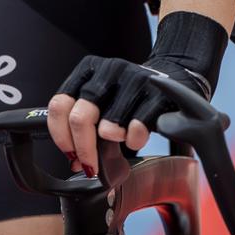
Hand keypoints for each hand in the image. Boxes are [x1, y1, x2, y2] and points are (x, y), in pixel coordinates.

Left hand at [48, 11, 227, 175]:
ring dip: (111, 144)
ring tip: (120, 142)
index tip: (69, 153)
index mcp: (89, 70)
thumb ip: (86, 124)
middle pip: (80, 118)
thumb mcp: (104, 101)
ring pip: (108, 126)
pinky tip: (137, 136)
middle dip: (84, 150)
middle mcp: (108, 70)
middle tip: (91, 165)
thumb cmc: (132, 96)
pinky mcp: (157, 92)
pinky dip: (134, 141)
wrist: (174, 77)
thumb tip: (74, 162)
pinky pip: (136, 128)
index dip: (61, 136)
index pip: (60, 104)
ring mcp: (133, 78)